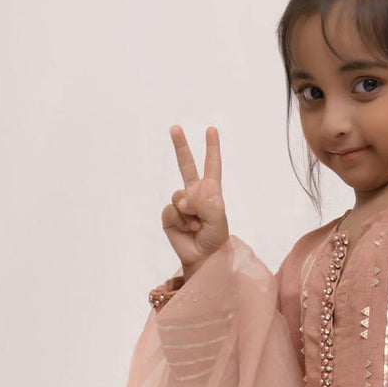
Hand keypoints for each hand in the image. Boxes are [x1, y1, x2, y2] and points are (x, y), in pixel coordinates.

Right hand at [162, 125, 230, 271]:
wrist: (203, 258)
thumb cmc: (216, 238)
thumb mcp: (218, 217)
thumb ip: (203, 201)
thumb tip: (182, 199)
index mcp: (211, 191)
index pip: (212, 166)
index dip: (212, 148)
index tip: (211, 130)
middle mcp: (195, 194)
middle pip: (186, 165)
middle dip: (180, 146)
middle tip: (175, 128)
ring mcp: (180, 204)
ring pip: (179, 195)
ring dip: (189, 212)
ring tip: (197, 226)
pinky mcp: (169, 216)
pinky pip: (171, 210)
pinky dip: (180, 221)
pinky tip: (187, 230)